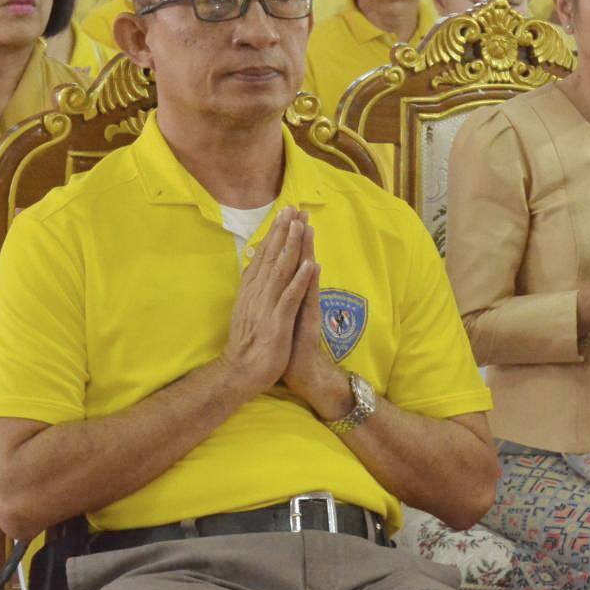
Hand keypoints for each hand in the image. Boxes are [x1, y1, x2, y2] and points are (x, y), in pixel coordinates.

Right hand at [218, 208, 314, 399]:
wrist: (240, 373)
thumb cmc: (248, 344)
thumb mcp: (248, 311)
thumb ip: (254, 290)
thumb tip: (258, 269)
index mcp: (251, 291)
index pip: (263, 256)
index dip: (274, 234)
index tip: (283, 215)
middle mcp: (257, 294)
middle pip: (271, 257)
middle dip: (283, 232)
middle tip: (292, 208)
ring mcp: (266, 307)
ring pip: (280, 271)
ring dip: (291, 247)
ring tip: (300, 226)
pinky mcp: (277, 322)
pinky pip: (290, 297)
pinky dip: (299, 280)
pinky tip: (308, 265)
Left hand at [279, 220, 351, 418]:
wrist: (303, 378)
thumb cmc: (289, 350)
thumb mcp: (281, 319)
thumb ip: (282, 299)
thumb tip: (275, 281)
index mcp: (290, 297)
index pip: (289, 265)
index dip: (287, 242)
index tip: (286, 218)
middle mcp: (300, 300)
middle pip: (300, 264)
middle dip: (299, 238)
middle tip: (300, 211)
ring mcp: (306, 311)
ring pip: (306, 276)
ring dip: (307, 252)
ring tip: (307, 228)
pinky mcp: (308, 325)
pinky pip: (309, 300)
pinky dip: (310, 283)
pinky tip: (314, 266)